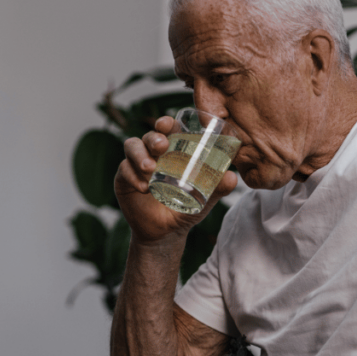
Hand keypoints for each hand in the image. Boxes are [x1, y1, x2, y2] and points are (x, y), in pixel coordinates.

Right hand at [115, 115, 239, 244]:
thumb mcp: (204, 199)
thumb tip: (232, 177)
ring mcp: (136, 165)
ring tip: (150, 169)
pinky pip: (124, 170)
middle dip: (153, 137)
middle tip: (161, 146)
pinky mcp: (124, 178)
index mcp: (173, 152)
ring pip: (132, 147)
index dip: (166, 123)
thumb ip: (218, 188)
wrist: (166, 232)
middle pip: (148, 135)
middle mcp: (154, 154)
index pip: (167, 130)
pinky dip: (132, 176)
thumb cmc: (186, 208)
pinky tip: (143, 187)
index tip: (168, 124)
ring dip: (140, 155)